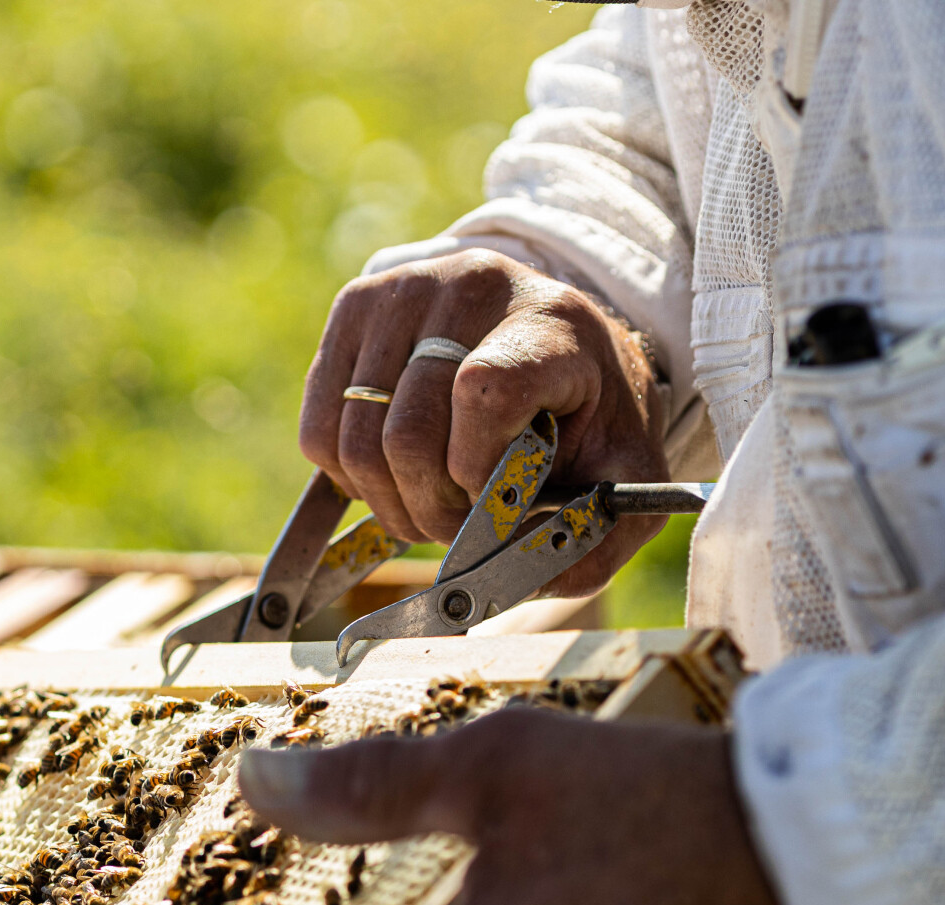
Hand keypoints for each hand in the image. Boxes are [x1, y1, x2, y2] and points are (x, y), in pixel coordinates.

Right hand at [299, 249, 667, 596]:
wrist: (558, 340)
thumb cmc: (590, 415)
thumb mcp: (626, 475)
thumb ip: (596, 537)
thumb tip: (516, 579)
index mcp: (551, 322)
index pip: (484, 393)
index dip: (478, 473)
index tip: (499, 503)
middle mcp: (471, 285)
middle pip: (408, 432)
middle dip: (431, 511)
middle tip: (460, 531)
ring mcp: (402, 289)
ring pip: (356, 440)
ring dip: (389, 503)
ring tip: (430, 507)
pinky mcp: (354, 307)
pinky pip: (318, 430)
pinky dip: (350, 478)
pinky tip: (394, 477)